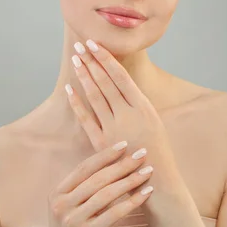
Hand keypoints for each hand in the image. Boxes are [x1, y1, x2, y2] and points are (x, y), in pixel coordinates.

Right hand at [48, 141, 154, 226]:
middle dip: (122, 165)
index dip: (105, 155)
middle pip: (97, 179)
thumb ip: (83, 188)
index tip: (124, 144)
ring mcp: (73, 221)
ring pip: (106, 194)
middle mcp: (61, 207)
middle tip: (142, 154)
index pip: (84, 168)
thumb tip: (113, 161)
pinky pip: (114, 212)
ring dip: (130, 180)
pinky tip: (146, 192)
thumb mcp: (71, 206)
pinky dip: (132, 200)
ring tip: (147, 172)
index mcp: (56, 195)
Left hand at [66, 39, 168, 153]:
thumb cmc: (157, 150)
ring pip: (95, 97)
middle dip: (92, 61)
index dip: (106, 58)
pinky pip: (86, 119)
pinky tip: (69, 89)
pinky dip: (76, 103)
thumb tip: (119, 83)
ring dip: (84, 76)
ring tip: (75, 60)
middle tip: (80, 45)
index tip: (95, 44)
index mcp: (144, 107)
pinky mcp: (101, 144)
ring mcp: (113, 130)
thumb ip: (136, 103)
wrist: (157, 182)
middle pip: (105, 82)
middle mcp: (128, 116)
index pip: (121, 76)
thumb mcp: (154, 120)